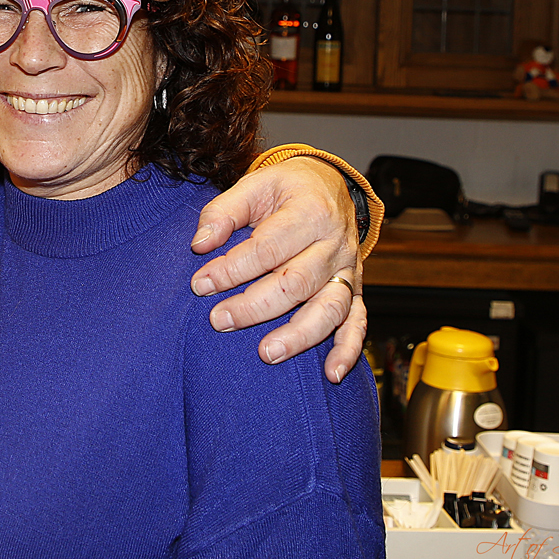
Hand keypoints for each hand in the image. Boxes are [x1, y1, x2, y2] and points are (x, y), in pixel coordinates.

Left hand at [189, 156, 362, 381]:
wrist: (330, 186)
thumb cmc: (286, 189)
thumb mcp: (255, 185)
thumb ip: (224, 211)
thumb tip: (200, 243)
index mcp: (309, 212)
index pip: (267, 248)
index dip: (231, 269)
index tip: (200, 284)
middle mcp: (334, 244)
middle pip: (296, 282)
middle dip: (254, 306)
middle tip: (219, 320)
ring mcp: (348, 270)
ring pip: (329, 308)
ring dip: (298, 335)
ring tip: (267, 353)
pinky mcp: (355, 290)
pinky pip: (357, 322)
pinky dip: (348, 350)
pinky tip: (331, 374)